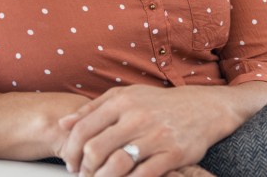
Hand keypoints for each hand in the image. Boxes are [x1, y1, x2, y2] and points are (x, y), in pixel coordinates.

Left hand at [58, 83, 266, 176]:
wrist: (203, 108)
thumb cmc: (159, 104)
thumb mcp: (126, 97)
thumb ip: (93, 109)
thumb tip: (63, 124)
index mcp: (122, 101)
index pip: (83, 129)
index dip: (70, 151)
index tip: (70, 163)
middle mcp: (137, 116)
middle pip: (95, 150)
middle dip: (84, 170)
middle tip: (84, 176)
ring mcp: (155, 136)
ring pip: (116, 165)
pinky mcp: (172, 154)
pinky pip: (142, 176)